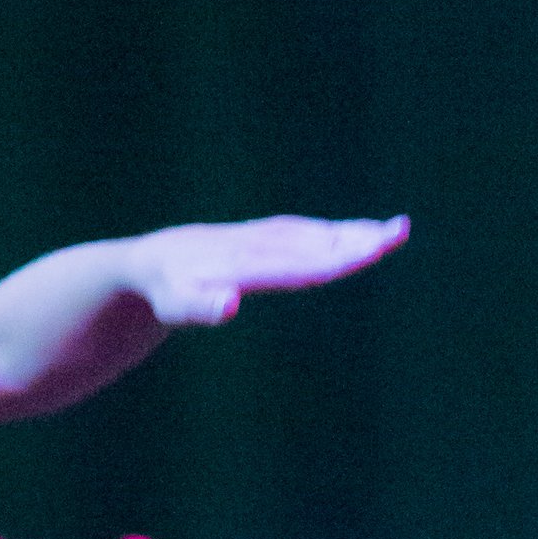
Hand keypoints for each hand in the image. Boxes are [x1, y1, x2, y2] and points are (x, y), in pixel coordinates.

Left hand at [126, 214, 410, 330]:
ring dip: (350, 233)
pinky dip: (329, 234)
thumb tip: (228, 305)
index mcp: (242, 260)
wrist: (138, 266)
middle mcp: (255, 244)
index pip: (299, 261)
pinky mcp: (255, 240)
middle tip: (399, 233)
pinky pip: (300, 234)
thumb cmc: (160, 291)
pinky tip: (352, 235)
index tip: (372, 249)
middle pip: (313, 244)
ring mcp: (257, 239)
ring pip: (311, 235)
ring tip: (392, 232)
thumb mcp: (172, 304)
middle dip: (356, 240)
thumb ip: (198, 306)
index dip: (337, 257)